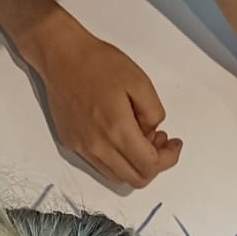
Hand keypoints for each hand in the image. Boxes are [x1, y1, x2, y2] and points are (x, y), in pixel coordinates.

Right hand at [18, 10, 182, 188]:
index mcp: (117, 130)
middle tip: (160, 142)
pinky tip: (119, 135)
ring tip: (140, 137)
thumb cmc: (100, 64)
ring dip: (135, 164)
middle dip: (155, 165)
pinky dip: (116, 159)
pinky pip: (99, 164)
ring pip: (117, 176)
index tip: (174, 144)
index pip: (150, 165)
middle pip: (135, 179)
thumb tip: (151, 134)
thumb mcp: (141, 82)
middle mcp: (97, 146)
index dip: (169, 159)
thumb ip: (154, 114)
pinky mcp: (71, 143)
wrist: (61, 56)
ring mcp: (82, 148)